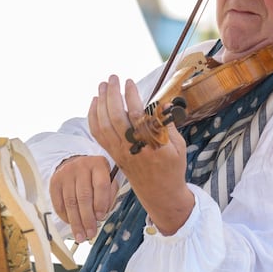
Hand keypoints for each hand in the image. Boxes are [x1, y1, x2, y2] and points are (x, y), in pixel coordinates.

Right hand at [49, 155, 115, 242]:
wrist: (75, 163)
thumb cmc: (95, 177)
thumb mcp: (108, 180)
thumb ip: (109, 196)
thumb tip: (100, 216)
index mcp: (98, 164)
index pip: (100, 185)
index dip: (101, 203)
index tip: (101, 218)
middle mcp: (81, 167)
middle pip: (83, 196)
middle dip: (87, 218)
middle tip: (90, 233)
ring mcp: (66, 174)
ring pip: (70, 202)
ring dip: (76, 222)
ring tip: (80, 235)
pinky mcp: (55, 182)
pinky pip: (58, 202)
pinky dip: (64, 216)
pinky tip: (70, 224)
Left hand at [85, 75, 194, 235]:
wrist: (159, 193)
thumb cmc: (172, 167)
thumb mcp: (179, 147)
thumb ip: (169, 125)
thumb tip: (163, 103)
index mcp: (151, 146)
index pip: (138, 118)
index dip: (132, 97)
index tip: (130, 82)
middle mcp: (132, 148)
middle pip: (116, 118)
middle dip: (112, 95)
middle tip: (113, 78)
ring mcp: (119, 152)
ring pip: (103, 125)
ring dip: (101, 103)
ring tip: (103, 85)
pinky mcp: (112, 154)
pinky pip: (98, 134)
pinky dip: (93, 117)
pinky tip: (95, 103)